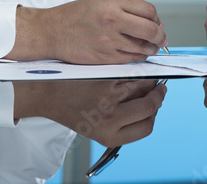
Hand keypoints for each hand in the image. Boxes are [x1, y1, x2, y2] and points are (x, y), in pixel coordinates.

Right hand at [8, 0, 167, 63]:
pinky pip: (133, 59)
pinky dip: (139, 57)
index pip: (149, 11)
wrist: (51, 31)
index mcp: (112, 2)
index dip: (156, 19)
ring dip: (151, 49)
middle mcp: (113, 19)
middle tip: (160, 39)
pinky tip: (135, 53)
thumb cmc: (75, 16)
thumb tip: (152, 22)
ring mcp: (109, 40)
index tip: (155, 23)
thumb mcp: (100, 2)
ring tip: (148, 47)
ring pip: (145, 47)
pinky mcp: (105, 57)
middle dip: (160, 36)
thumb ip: (125, 9)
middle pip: (152, 30)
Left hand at [14, 79, 166, 146]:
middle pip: (150, 107)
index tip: (156, 105)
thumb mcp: (95, 128)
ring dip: (149, 81)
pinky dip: (136, 71)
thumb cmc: (69, 108)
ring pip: (143, 88)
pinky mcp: (105, 78)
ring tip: (146, 78)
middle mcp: (111, 119)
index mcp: (110, 135)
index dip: (154, 114)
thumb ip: (121, 124)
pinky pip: (131, 74)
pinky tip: (132, 70)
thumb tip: (148, 109)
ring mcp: (109, 97)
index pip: (147, 126)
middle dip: (158, 96)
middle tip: (159, 88)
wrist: (47, 93)